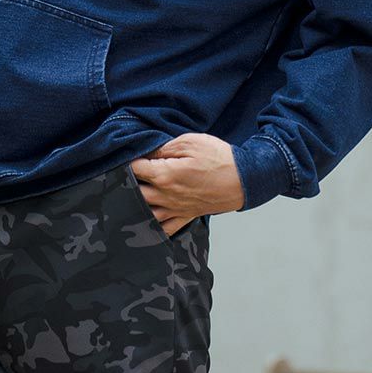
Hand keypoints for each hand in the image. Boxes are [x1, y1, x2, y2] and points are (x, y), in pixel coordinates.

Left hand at [129, 133, 244, 233]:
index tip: (131, 155)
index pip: (133, 169)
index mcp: (165, 175)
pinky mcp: (185, 216)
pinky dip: (152, 228)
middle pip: (133, 193)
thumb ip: (165, 147)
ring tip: (134, 196)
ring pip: (144, 214)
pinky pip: (164, 230)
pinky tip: (146, 222)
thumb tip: (147, 152)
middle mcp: (166, 196)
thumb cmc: (220, 159)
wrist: (244, 180)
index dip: (129, 160)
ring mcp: (175, 209)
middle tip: (129, 174)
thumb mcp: (191, 142)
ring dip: (136, 206)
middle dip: (127, 183)